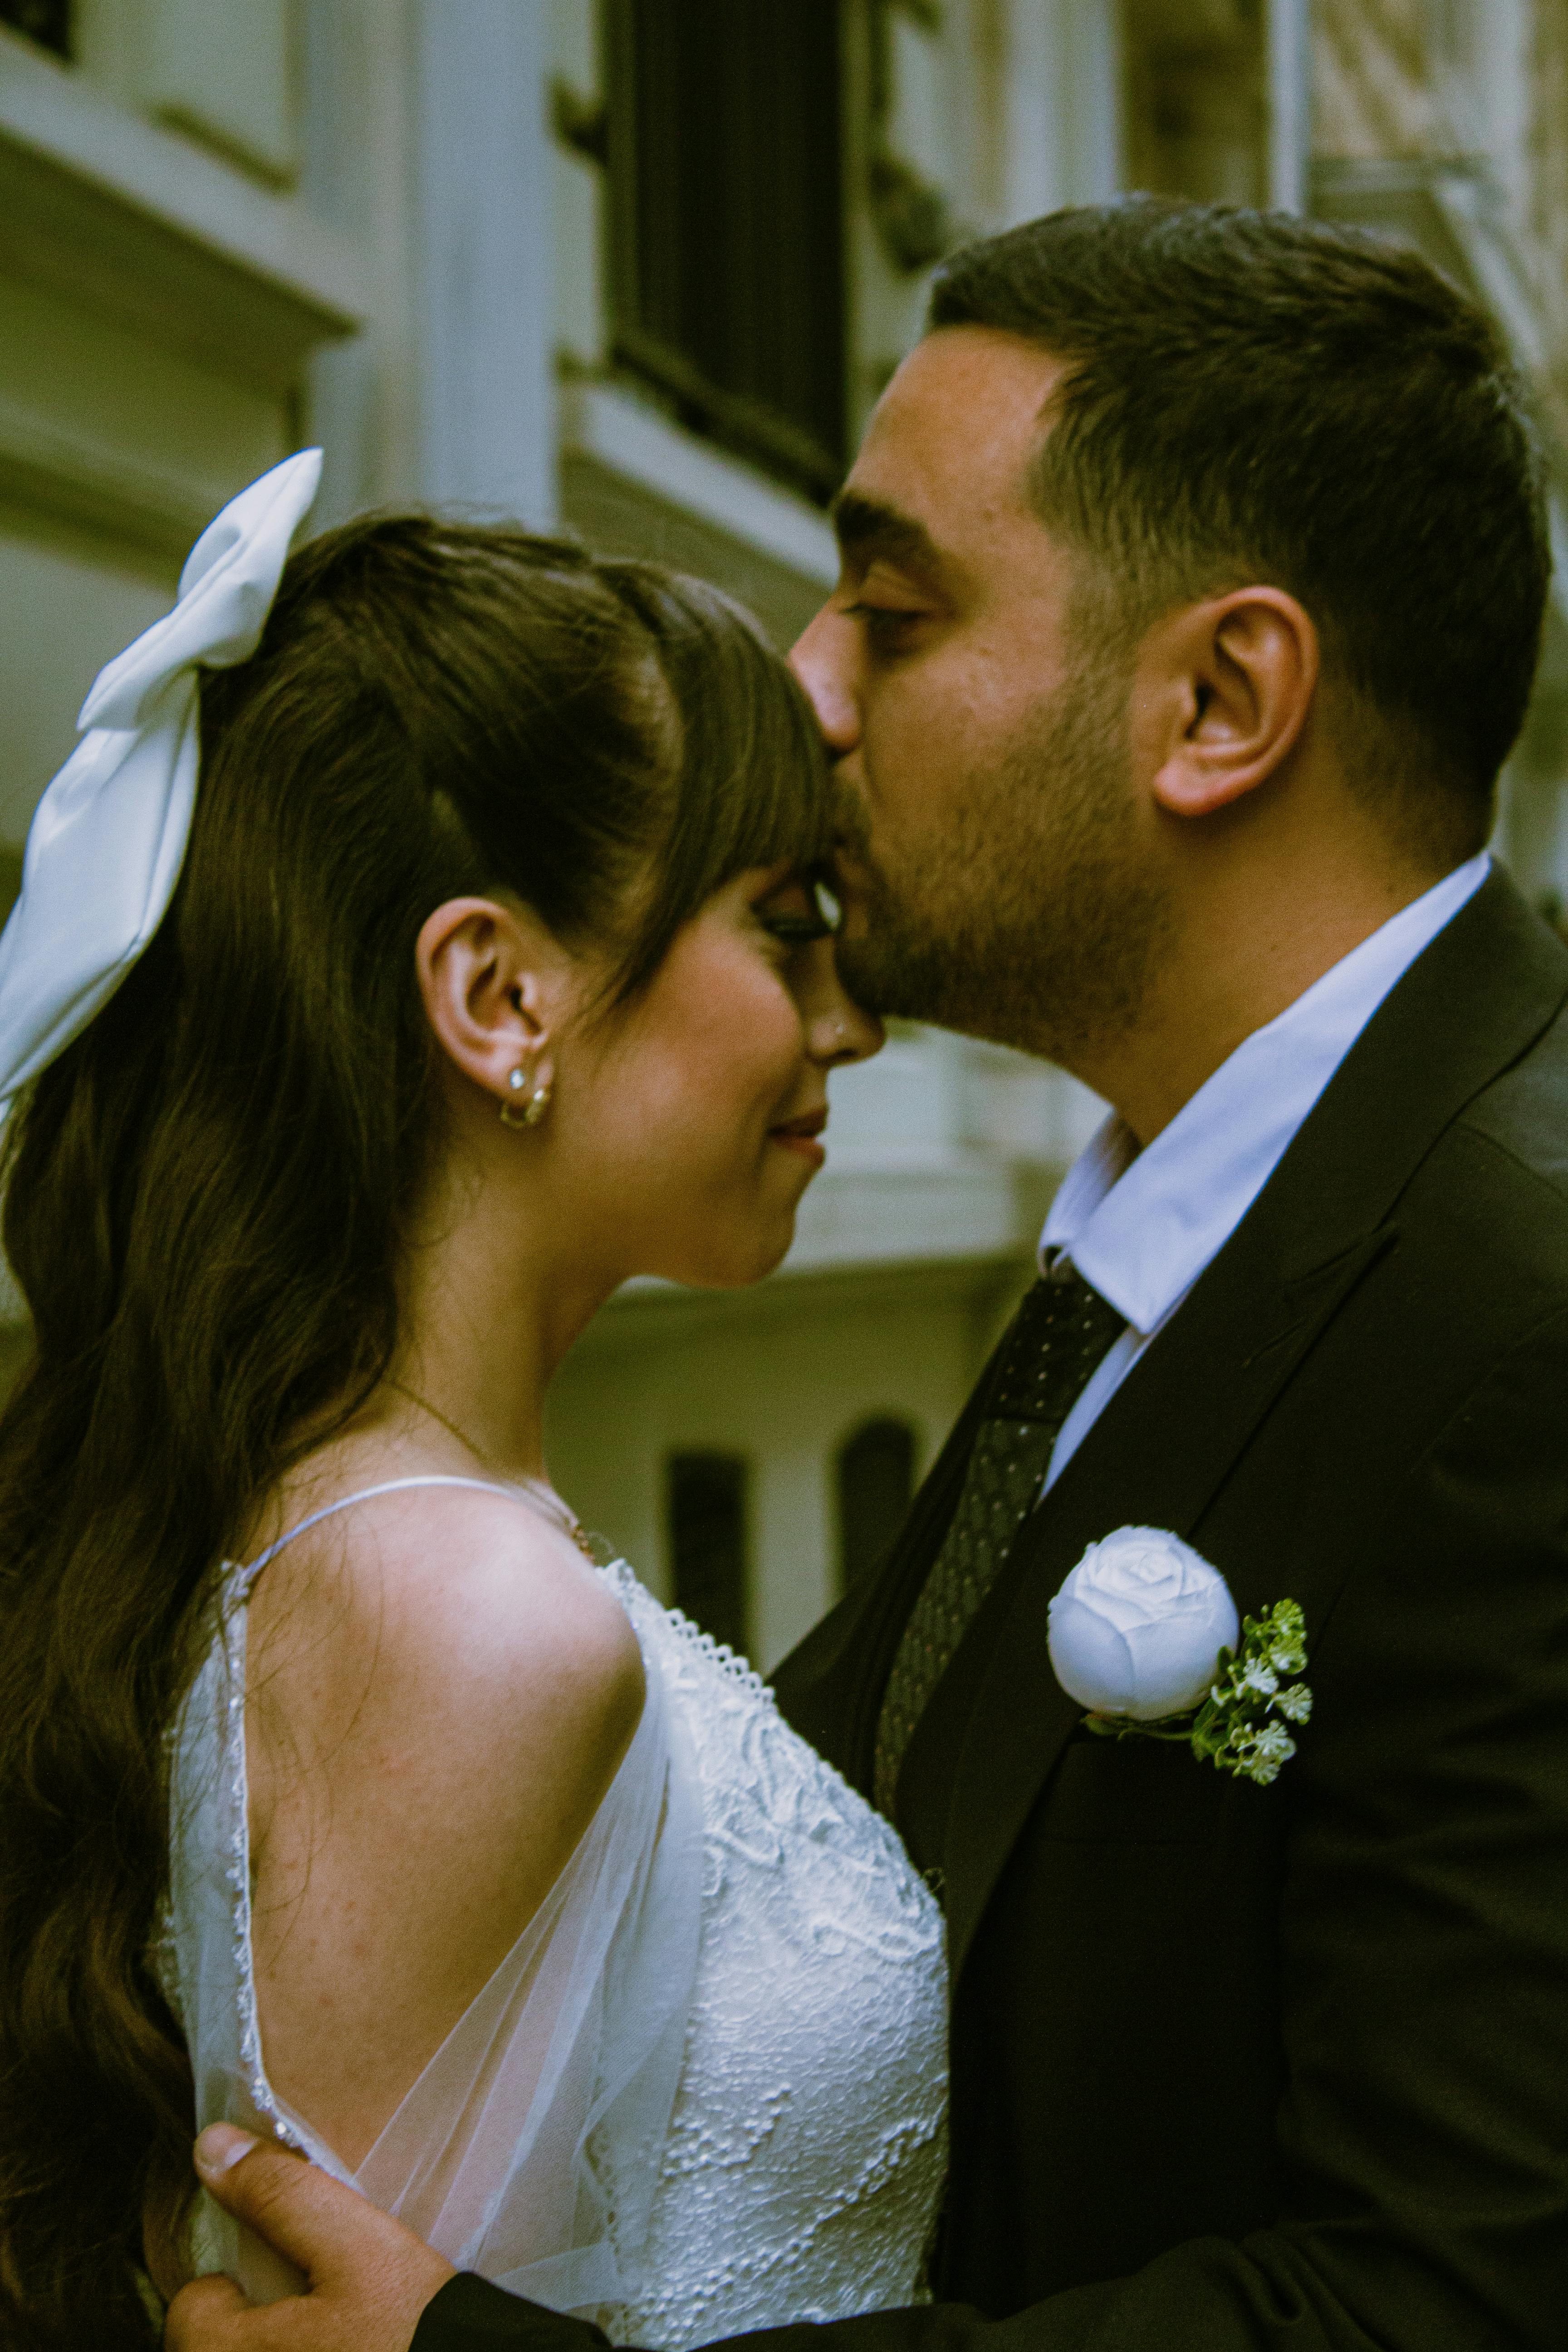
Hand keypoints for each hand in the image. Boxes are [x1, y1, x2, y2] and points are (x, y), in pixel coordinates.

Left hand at [164, 2125, 455, 2351]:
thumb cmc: (409, 2324)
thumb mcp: (356, 2245)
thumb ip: (281, 2196)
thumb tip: (211, 2146)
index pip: (191, 2306)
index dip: (235, 2284)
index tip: (288, 2276)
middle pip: (214, 2342)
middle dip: (248, 2320)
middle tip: (315, 2304)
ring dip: (274, 2342)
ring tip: (334, 2332)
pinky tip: (349, 2347)